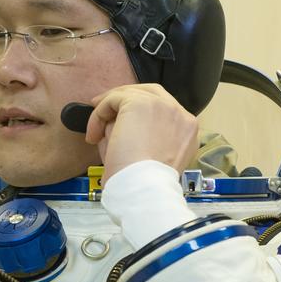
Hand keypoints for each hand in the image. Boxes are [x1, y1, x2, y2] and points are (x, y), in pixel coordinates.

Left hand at [83, 84, 198, 178]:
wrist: (144, 188)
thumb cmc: (144, 183)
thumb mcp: (148, 157)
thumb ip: (139, 136)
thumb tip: (113, 123)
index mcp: (186, 131)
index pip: (163, 109)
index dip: (139, 111)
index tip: (119, 120)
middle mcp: (179, 114)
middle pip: (150, 93)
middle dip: (125, 99)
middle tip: (102, 110)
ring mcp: (162, 105)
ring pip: (130, 93)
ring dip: (109, 109)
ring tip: (95, 131)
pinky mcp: (140, 103)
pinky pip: (114, 99)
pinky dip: (99, 114)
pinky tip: (94, 133)